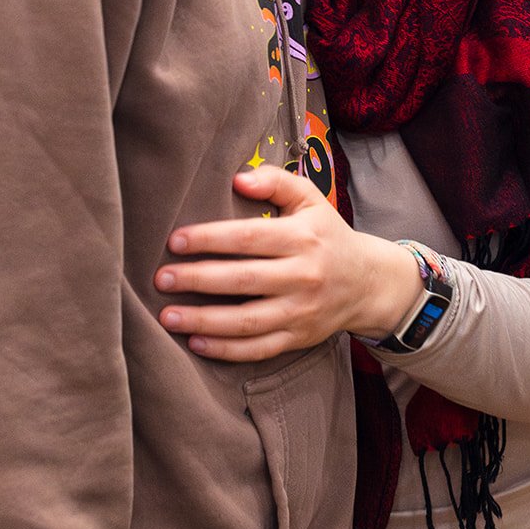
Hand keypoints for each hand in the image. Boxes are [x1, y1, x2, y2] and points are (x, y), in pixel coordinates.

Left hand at [154, 167, 421, 362]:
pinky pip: (258, 349)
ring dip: (204, 321)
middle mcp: (303, 276)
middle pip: (242, 280)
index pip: (249, 238)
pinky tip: (195, 342)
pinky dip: (226, 350)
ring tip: (167, 316)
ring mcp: (300, 311)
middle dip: (197, 280)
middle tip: (161, 278)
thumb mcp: (310, 198)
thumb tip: (238, 178)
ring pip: (247, 321)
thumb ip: (276, 181)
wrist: (368, 282)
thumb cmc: (326, 234)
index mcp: (302, 238)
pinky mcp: (298, 338)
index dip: (209, 239)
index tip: (175, 241)